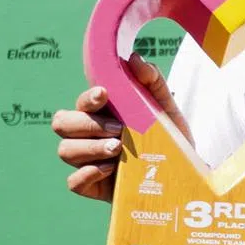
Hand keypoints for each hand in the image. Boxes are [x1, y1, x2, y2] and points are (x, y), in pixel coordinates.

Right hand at [53, 53, 190, 201]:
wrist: (182, 173)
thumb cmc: (168, 136)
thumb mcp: (166, 108)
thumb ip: (152, 81)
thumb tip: (133, 58)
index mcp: (101, 113)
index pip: (81, 102)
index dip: (87, 97)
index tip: (105, 94)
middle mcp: (87, 135)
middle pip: (62, 123)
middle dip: (88, 124)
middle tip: (119, 129)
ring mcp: (87, 161)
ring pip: (65, 150)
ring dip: (90, 147)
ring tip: (118, 149)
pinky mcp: (92, 186)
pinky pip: (74, 182)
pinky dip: (87, 173)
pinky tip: (110, 169)